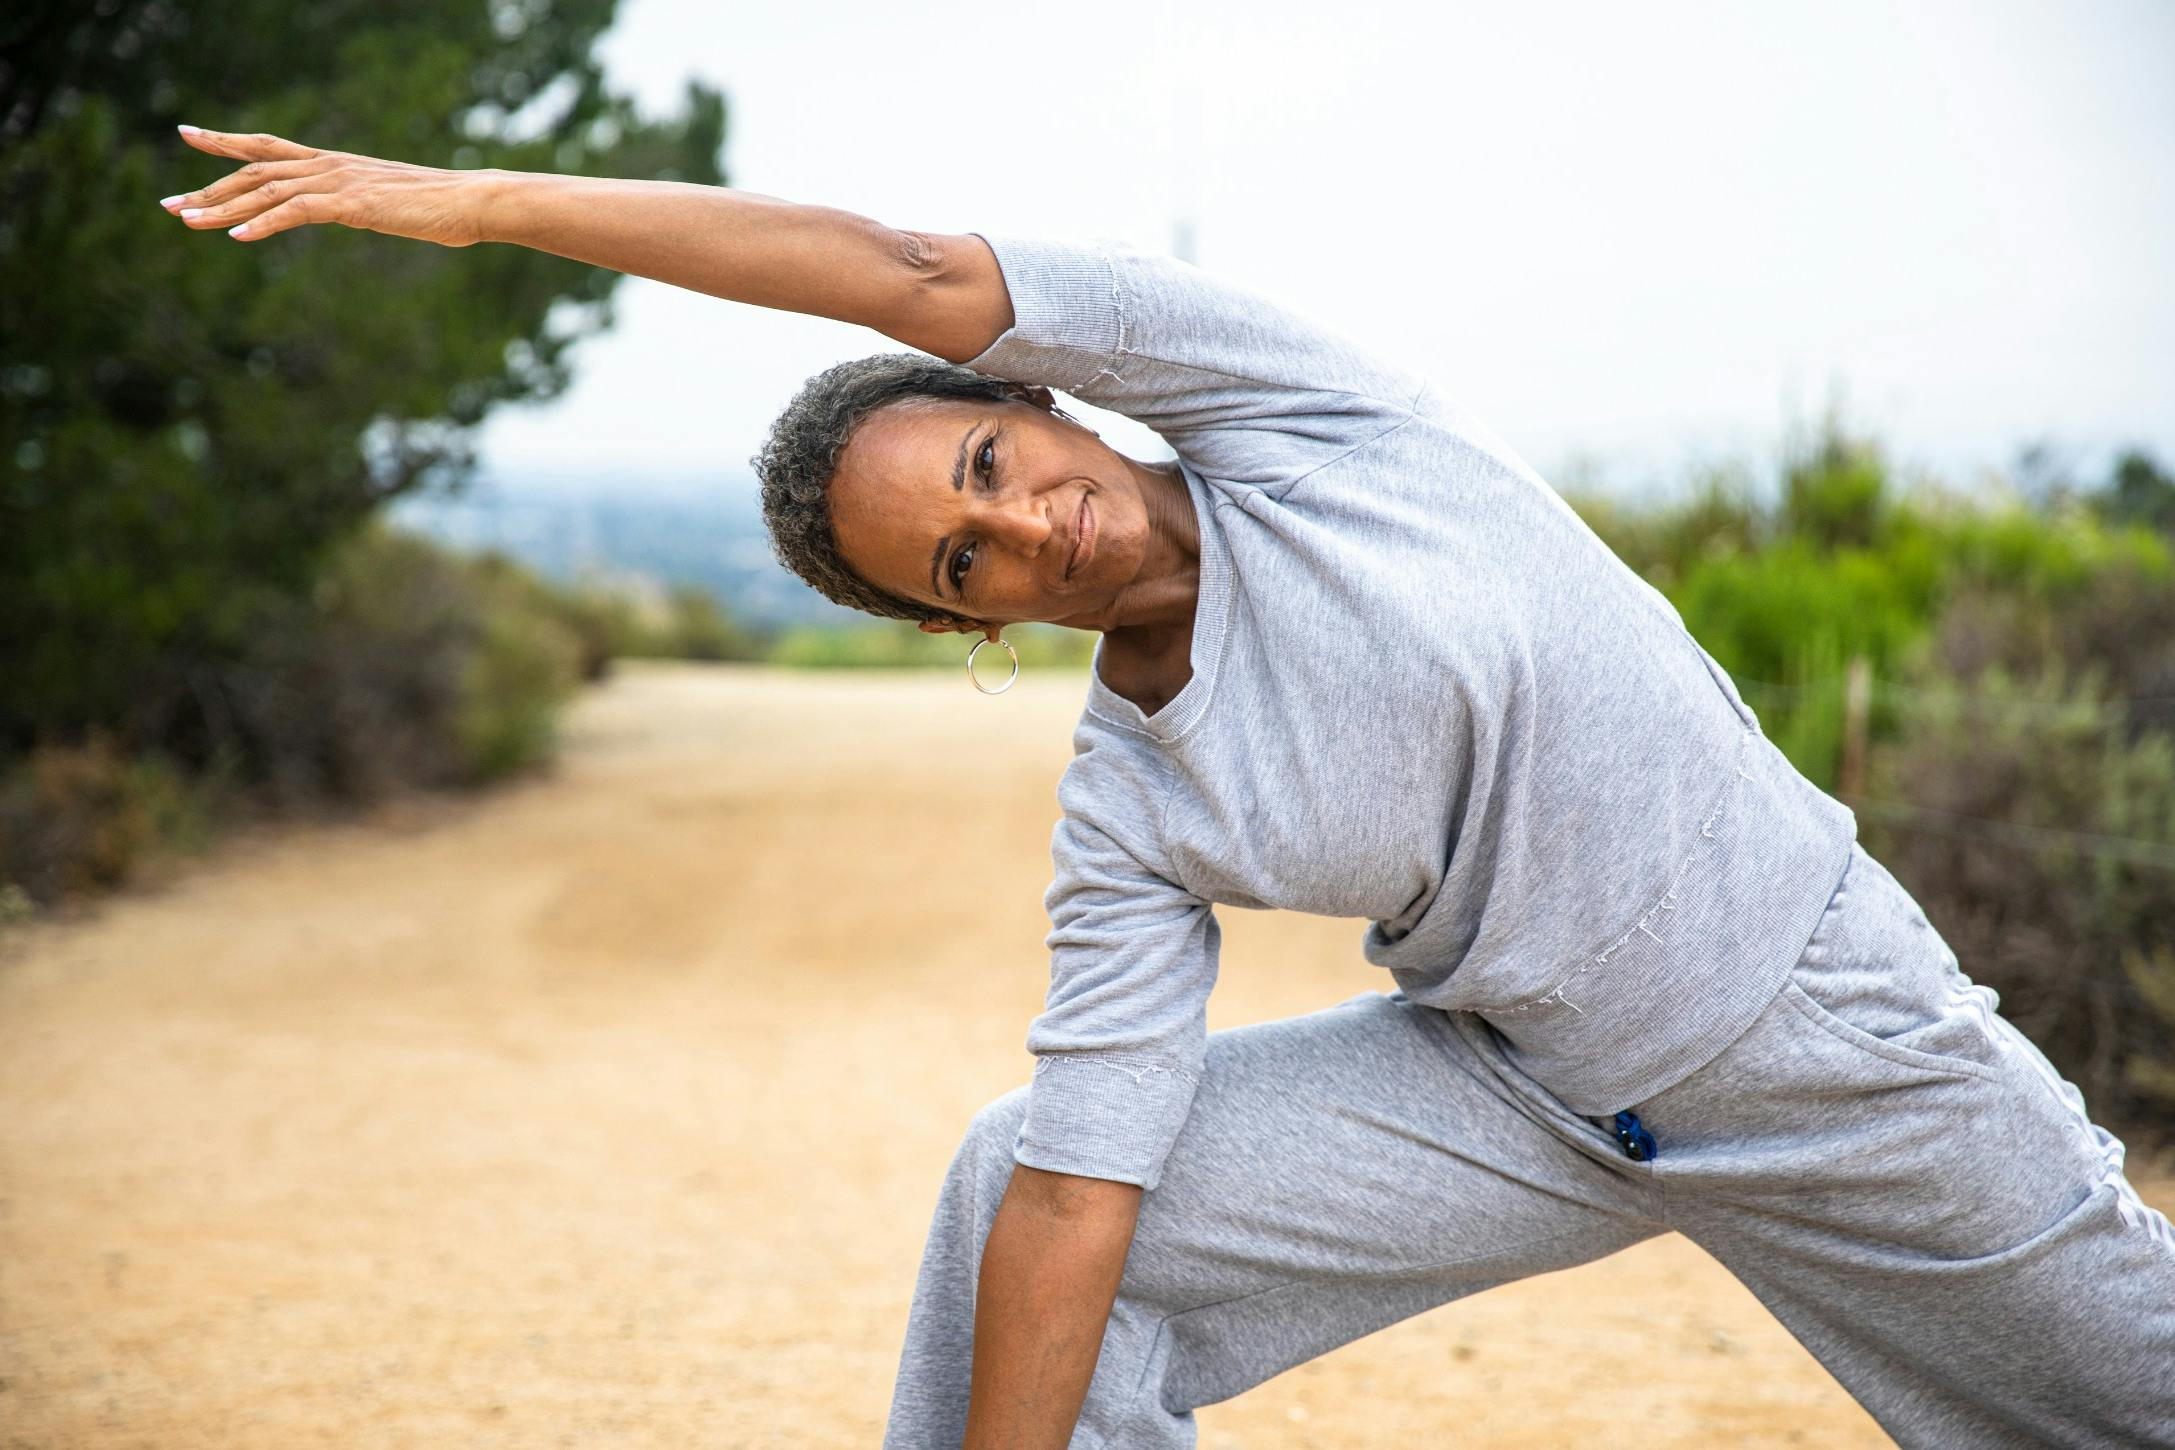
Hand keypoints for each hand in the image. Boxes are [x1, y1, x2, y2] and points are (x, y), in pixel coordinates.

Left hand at [161, 125, 489, 247]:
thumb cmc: (440, 207)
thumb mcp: (389, 202)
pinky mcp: (352, 204)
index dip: (225, 141)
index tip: (188, 134)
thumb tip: (356, 212)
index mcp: (335, 164)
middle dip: (208, 189)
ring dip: (224, 208)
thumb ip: (362, 202)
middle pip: (254, 171)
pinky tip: (238, 237)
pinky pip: (296, 212)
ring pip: (266, 191)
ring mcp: (339, 182)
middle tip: (170, 205)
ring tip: (188, 221)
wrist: (472, 201)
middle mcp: (329, 166)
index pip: (268, 147)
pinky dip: (264, 224)